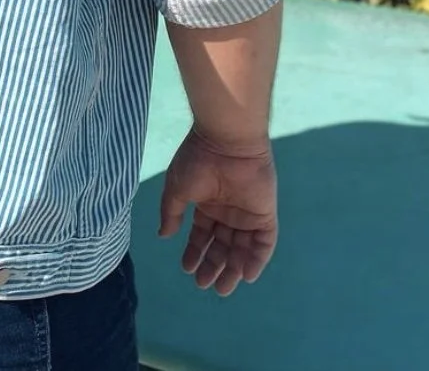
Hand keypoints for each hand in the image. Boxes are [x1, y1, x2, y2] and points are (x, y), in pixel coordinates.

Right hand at [158, 126, 277, 295]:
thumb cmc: (198, 161)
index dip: (195, 252)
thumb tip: (164, 236)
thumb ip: (171, 213)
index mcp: (207, 203)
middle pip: (222, 246)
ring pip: (241, 248)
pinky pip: (263, 242)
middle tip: (204, 284)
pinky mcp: (265, 214)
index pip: (202, 234)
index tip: (186, 269)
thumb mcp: (177, 188)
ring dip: (233, 268)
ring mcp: (247, 213)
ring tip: (222, 287)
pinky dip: (256, 259)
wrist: (226, 141)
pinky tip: (246, 275)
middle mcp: (227, 211)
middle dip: (213, 265)